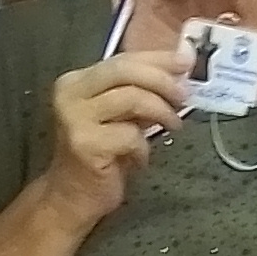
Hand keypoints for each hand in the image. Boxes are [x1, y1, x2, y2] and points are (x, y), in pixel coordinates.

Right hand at [40, 51, 188, 224]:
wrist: (71, 197)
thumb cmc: (101, 155)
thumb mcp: (119, 115)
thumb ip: (139, 91)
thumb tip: (179, 70)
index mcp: (76, 81)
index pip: (123, 59)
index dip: (157, 58)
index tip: (186, 61)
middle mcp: (70, 93)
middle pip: (125, 71)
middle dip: (162, 80)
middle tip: (184, 95)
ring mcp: (74, 118)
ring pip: (132, 98)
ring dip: (161, 111)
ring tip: (173, 126)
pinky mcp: (85, 144)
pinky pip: (130, 135)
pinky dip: (143, 147)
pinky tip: (139, 159)